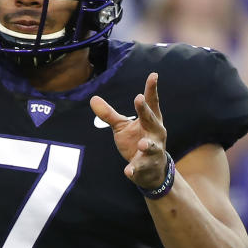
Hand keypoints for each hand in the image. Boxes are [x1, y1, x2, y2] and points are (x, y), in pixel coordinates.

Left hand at [90, 73, 167, 189]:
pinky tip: (128, 171)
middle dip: (145, 110)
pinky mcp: (146, 166)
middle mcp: (155, 134)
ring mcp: (153, 151)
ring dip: (148, 145)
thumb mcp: (122, 127)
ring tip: (142, 144)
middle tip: (139, 98)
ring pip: (151, 147)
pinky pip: (140, 167)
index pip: (152, 103)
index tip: (153, 75)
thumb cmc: (137, 143)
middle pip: (151, 120)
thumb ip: (109, 114)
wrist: (151, 172)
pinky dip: (134, 169)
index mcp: (150, 121)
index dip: (152, 89)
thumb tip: (93, 98)